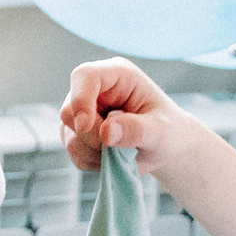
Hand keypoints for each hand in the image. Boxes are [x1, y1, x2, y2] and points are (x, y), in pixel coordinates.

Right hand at [57, 58, 190, 173]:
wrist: (166, 148)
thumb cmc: (168, 131)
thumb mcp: (161, 131)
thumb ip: (136, 130)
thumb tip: (106, 132)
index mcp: (117, 75)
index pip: (85, 75)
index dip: (80, 99)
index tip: (86, 126)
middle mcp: (94, 89)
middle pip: (69, 110)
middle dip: (91, 135)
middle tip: (120, 148)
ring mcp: (82, 111)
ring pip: (67, 133)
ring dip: (93, 151)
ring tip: (123, 153)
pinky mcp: (77, 132)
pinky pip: (72, 151)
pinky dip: (91, 161)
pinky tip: (112, 158)